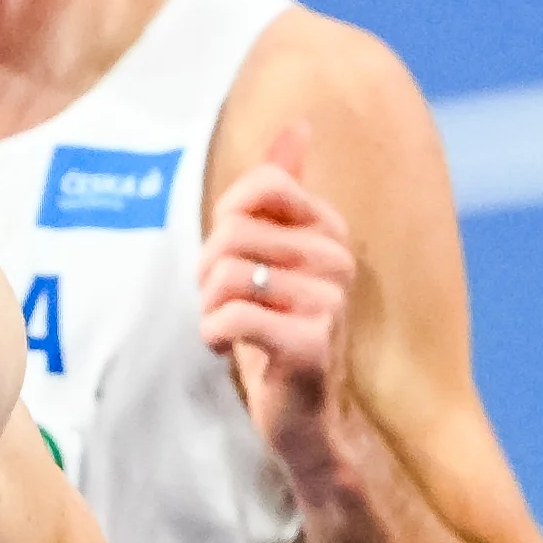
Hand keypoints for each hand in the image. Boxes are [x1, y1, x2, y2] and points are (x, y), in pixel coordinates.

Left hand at [195, 115, 359, 504]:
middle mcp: (336, 259)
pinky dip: (210, 334)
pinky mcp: (309, 343)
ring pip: (226, 275)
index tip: (228, 257)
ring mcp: (328, 301)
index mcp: (329, 229)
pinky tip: (222, 347)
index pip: (260, 185)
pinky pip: (231, 316)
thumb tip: (298, 125)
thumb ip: (281, 192)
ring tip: (223, 326)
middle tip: (218, 302)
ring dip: (207, 307)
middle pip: (232, 232)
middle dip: (206, 271)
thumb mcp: (274, 255)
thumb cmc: (278, 332)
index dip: (224, 220)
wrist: (305, 417)